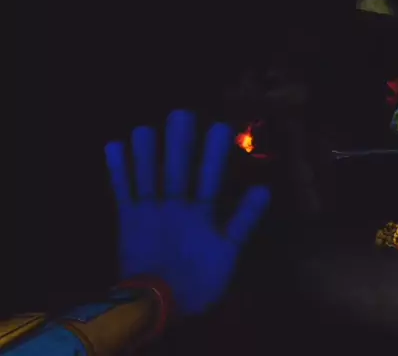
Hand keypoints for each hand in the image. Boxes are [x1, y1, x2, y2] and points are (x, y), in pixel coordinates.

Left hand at [105, 110, 270, 314]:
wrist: (154, 305)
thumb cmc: (197, 281)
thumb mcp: (228, 254)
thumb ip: (244, 221)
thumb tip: (264, 190)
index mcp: (199, 215)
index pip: (210, 177)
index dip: (215, 152)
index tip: (220, 125)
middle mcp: (172, 206)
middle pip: (176, 169)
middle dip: (179, 140)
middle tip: (181, 113)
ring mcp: (146, 211)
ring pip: (145, 175)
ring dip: (145, 150)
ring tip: (145, 126)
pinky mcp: (126, 219)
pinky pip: (120, 190)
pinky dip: (116, 169)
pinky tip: (112, 146)